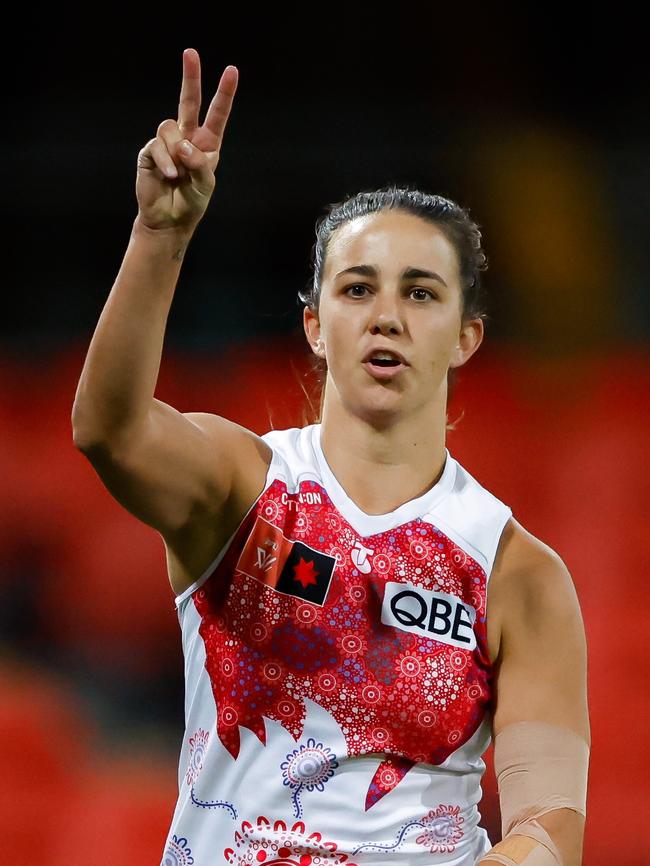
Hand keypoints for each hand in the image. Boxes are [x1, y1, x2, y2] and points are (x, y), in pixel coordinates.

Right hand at [135, 48, 237, 231]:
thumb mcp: (205, 184)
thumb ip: (199, 163)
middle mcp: (187, 138)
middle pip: (188, 102)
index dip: (224, 93)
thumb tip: (183, 144)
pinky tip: (169, 176)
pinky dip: (166, 161)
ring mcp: (167, 143)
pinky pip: (158, 146)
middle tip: (190, 52)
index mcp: (207, 144)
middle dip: (190, 77)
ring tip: (178, 174)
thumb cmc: (191, 202)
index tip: (232, 70)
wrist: (169, 220)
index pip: (217, 114)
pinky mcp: (150, 151)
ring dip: (176, 151)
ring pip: (170, 128)